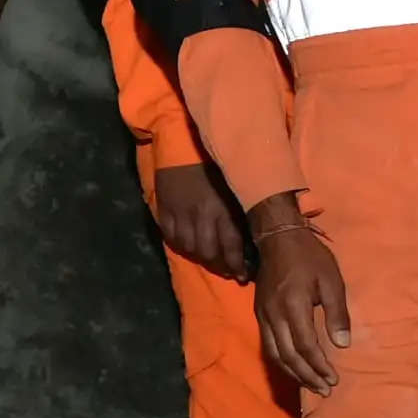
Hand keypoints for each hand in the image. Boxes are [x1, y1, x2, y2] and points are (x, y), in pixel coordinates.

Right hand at [151, 162, 249, 277]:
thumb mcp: (238, 188)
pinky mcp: (164, 208)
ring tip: (210, 261)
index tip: (243, 276)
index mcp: (223, 209)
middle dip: (220, 266)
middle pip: (208, 253)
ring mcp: (180, 212)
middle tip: (228, 271)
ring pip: (189, 248)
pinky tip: (189, 247)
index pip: (230, 248)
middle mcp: (201, 215)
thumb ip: (241, 214)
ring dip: (201, 259)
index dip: (236, 266)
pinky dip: (180, 246)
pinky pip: (170, 237)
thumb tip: (253, 241)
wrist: (186, 142)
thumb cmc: (220, 165)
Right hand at [249, 199, 347, 394]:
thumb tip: (342, 345)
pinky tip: (295, 369)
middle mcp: (273, 314)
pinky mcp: (259, 314)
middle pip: (288, 355)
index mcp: (293, 305)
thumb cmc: (310, 257)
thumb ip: (337, 314)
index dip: (319, 366)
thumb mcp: (331, 281)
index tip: (334, 379)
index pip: (305, 345)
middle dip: (307, 376)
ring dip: (294, 373)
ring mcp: (263, 315)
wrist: (277, 237)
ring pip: (274, 354)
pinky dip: (282, 361)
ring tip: (312, 386)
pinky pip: (268, 345)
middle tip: (325, 390)